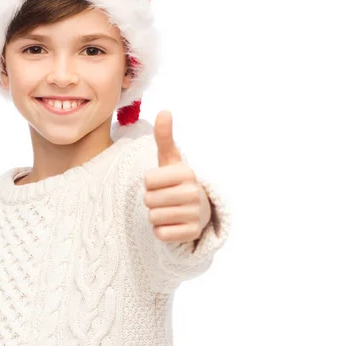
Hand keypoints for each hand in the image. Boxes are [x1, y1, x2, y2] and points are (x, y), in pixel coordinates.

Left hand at [144, 110, 210, 242]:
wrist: (198, 210)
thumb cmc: (177, 181)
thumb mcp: (170, 160)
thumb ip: (164, 137)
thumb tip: (164, 110)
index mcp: (187, 173)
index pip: (148, 180)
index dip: (150, 183)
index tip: (163, 182)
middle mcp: (194, 193)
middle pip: (148, 200)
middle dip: (152, 200)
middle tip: (166, 198)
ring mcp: (195, 215)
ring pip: (153, 217)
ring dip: (156, 215)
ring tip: (169, 210)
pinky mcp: (191, 234)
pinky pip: (160, 234)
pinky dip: (161, 231)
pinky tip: (173, 224)